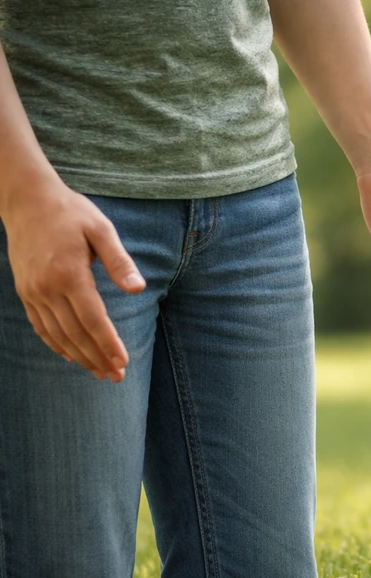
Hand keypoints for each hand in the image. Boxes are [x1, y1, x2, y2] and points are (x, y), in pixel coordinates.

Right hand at [3, 179, 145, 380]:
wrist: (26, 200)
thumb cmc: (71, 213)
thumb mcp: (101, 229)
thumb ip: (119, 261)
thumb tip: (138, 288)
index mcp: (69, 273)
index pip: (93, 319)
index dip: (108, 344)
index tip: (122, 362)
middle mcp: (47, 287)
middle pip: (75, 333)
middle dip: (97, 358)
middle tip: (116, 377)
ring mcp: (32, 291)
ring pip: (57, 334)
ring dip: (79, 356)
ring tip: (98, 372)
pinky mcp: (25, 291)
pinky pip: (40, 325)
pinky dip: (56, 344)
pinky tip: (71, 356)